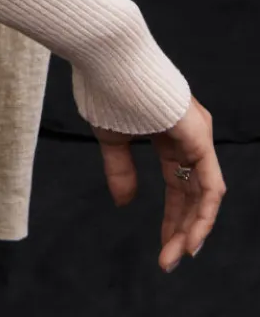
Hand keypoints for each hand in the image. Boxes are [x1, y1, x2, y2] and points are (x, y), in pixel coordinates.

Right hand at [94, 96, 225, 270]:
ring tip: (176, 256)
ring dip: (193, 229)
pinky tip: (189, 238)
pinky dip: (202, 214)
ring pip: (205, 194)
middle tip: (168, 262)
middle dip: (181, 230)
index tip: (162, 248)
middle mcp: (191, 137)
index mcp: (171, 136)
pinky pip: (209, 184)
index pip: (178, 186)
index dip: (172, 219)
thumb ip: (121, 169)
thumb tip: (125, 203)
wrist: (107, 55)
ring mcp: (198, 136)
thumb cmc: (106, 86)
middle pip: (193, 194)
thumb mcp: (112, 137)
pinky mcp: (198, 136)